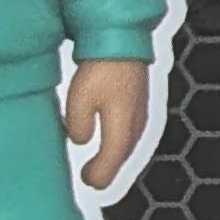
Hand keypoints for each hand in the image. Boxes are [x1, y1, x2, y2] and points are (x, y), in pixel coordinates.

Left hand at [64, 58, 149, 192]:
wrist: (123, 37)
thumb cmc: (101, 67)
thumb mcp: (79, 99)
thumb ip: (78, 125)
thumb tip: (81, 139)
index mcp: (123, 127)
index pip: (112, 160)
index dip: (100, 175)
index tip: (88, 182)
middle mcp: (136, 122)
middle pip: (124, 154)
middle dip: (108, 168)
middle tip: (92, 178)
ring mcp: (141, 109)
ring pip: (129, 142)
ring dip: (116, 154)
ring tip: (102, 161)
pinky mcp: (139, 98)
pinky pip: (132, 129)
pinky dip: (121, 139)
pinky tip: (112, 136)